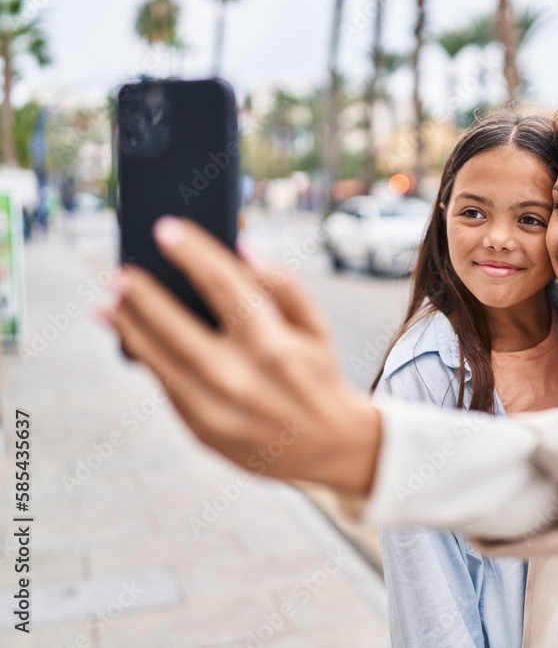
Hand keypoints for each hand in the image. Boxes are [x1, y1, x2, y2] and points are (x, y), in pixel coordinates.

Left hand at [97, 216, 379, 492]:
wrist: (330, 446)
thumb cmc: (319, 375)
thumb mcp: (316, 327)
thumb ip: (284, 285)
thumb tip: (245, 248)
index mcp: (273, 345)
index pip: (224, 285)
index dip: (192, 253)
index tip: (166, 229)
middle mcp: (241, 378)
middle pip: (177, 327)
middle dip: (144, 296)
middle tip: (121, 272)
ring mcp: (217, 409)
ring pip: (159, 361)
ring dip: (130, 329)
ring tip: (109, 304)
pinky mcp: (202, 431)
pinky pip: (166, 387)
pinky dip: (147, 359)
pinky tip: (132, 338)